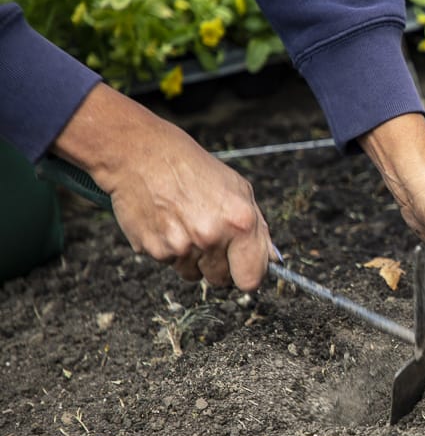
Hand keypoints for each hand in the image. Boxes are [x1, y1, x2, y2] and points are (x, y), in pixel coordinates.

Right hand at [52, 83, 274, 290]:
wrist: (142, 155)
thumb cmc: (192, 168)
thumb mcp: (238, 189)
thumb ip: (258, 228)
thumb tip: (271, 260)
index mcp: (240, 222)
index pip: (251, 278)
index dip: (248, 274)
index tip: (244, 268)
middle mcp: (211, 237)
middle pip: (222, 280)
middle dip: (220, 266)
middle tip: (210, 238)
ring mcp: (181, 247)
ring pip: (194, 275)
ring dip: (193, 259)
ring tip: (186, 224)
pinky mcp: (154, 250)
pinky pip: (169, 264)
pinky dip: (170, 250)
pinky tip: (168, 223)